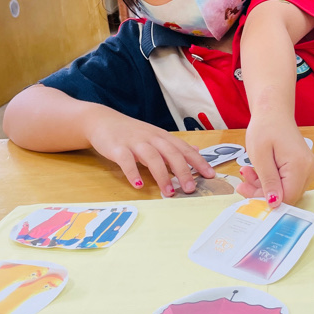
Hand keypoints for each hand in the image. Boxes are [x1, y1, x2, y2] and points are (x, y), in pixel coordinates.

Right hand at [85, 111, 214, 193]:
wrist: (102, 121)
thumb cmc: (132, 132)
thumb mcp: (155, 136)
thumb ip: (174, 145)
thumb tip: (196, 150)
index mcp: (162, 136)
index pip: (184, 149)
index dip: (198, 161)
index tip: (210, 175)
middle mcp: (151, 138)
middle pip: (171, 153)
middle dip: (183, 171)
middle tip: (191, 188)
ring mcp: (134, 142)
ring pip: (152, 158)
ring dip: (162, 175)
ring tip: (169, 192)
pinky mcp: (117, 148)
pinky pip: (126, 161)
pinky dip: (133, 173)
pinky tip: (138, 185)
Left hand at [239, 117, 313, 206]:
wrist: (274, 113)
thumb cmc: (265, 128)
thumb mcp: (260, 156)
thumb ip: (268, 181)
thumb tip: (274, 204)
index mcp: (300, 166)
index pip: (286, 197)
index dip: (265, 200)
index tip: (245, 192)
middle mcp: (310, 170)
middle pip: (286, 195)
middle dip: (261, 193)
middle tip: (242, 183)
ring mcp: (309, 170)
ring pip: (285, 191)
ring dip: (264, 187)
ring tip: (247, 173)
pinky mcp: (305, 170)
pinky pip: (287, 184)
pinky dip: (271, 181)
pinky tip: (258, 172)